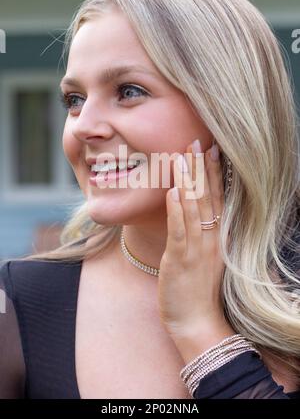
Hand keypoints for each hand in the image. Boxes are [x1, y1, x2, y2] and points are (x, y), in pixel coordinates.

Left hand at [158, 140, 229, 341]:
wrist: (197, 322)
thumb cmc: (198, 291)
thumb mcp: (206, 258)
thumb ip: (203, 235)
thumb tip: (194, 213)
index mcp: (217, 237)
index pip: (218, 198)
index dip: (214, 174)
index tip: (212, 151)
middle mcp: (211, 238)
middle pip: (207, 197)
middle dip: (201, 168)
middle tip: (197, 142)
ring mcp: (196, 248)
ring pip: (194, 208)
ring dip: (189, 181)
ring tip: (183, 157)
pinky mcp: (181, 260)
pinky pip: (180, 231)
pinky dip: (177, 210)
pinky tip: (173, 191)